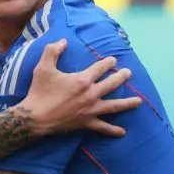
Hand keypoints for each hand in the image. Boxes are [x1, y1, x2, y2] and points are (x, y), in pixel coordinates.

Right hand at [18, 39, 142, 135]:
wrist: (35, 117)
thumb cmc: (39, 92)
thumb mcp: (43, 67)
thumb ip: (53, 51)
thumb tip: (64, 41)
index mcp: (82, 80)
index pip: (101, 68)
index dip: (109, 62)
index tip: (113, 61)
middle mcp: (91, 94)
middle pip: (112, 84)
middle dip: (122, 77)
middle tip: (128, 73)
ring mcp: (90, 110)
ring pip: (114, 106)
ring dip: (128, 103)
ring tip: (138, 101)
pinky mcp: (86, 123)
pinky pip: (103, 128)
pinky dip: (113, 130)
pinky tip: (122, 132)